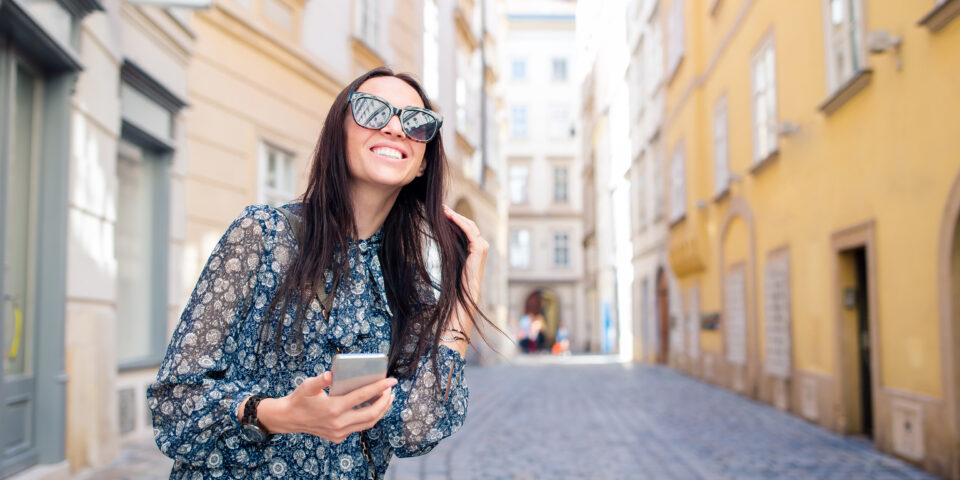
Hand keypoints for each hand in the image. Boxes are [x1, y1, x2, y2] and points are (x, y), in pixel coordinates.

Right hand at [254, 372, 396, 443]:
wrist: (289, 419)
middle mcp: (338, 423)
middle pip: (371, 413)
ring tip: (387, 398)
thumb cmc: (299, 399)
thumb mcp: (307, 386)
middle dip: (385, 401)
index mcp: (333, 408)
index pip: (362, 397)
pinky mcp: (338, 437)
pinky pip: (359, 427)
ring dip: (381, 411)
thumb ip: (320, 380)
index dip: (379, 388)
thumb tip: (330, 374)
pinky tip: (373, 407)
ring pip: (368, 423)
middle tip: (391, 390)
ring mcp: (339, 432)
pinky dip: (369, 418)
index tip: (391, 381)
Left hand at [442, 204, 489, 326]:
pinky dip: (459, 222)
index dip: (454, 219)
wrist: (463, 294)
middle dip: (454, 215)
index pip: (466, 228)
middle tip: (440, 207)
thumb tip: (442, 230)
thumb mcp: (452, 257)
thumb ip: (451, 243)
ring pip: (469, 225)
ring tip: (443, 210)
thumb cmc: (455, 280)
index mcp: (475, 247)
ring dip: (455, 216)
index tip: (441, 212)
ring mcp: (482, 246)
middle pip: (468, 224)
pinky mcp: (479, 248)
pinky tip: (449, 217)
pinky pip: (469, 231)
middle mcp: (481, 245)